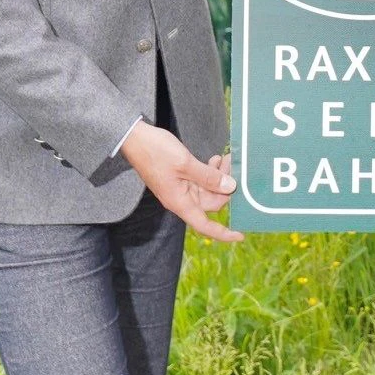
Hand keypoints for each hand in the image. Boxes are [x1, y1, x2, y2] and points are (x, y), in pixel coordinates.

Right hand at [119, 122, 243, 242]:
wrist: (135, 139)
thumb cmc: (155, 152)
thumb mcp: (185, 163)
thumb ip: (208, 177)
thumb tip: (229, 187)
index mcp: (180, 202)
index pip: (205, 226)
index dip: (223, 233)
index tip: (240, 235)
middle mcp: (180, 199)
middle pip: (210, 203)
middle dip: (225, 187)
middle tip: (231, 165)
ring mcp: (179, 188)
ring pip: (207, 190)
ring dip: (218, 177)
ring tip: (224, 158)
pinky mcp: (179, 178)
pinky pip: (200, 181)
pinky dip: (209, 172)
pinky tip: (214, 160)